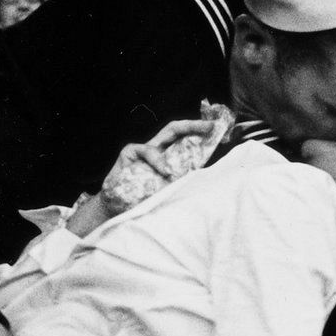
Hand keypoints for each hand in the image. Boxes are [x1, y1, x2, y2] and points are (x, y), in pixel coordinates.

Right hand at [93, 118, 219, 221]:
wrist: (116, 209)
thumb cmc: (142, 201)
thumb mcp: (167, 189)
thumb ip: (180, 180)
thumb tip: (204, 178)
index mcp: (166, 157)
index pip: (184, 139)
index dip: (200, 133)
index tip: (218, 131)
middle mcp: (156, 149)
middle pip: (176, 129)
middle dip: (195, 125)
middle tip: (211, 126)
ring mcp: (142, 149)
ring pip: (165, 134)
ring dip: (183, 142)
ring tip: (190, 162)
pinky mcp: (129, 153)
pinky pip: (146, 151)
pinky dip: (157, 160)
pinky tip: (164, 171)